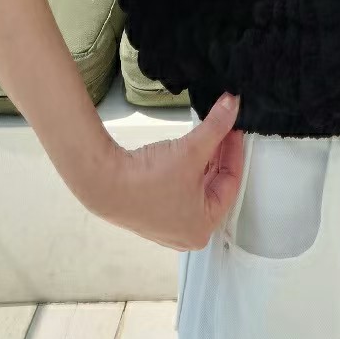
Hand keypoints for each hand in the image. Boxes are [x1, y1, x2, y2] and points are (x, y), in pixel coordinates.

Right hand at [79, 92, 243, 250]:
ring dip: (204, 161)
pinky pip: (182, 190)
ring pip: (198, 188)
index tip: (234, 129)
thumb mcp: (191, 150)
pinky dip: (188, 170)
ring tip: (208, 135)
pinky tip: (188, 151)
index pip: (231, 184)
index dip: (234, 152)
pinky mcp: (154, 213)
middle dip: (219, 156)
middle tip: (224, 129)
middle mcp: (188, 232)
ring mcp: (169, 226)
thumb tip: (232, 105)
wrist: (105, 182)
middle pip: (215, 187)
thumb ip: (216, 127)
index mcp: (204, 227)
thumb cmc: (148, 179)